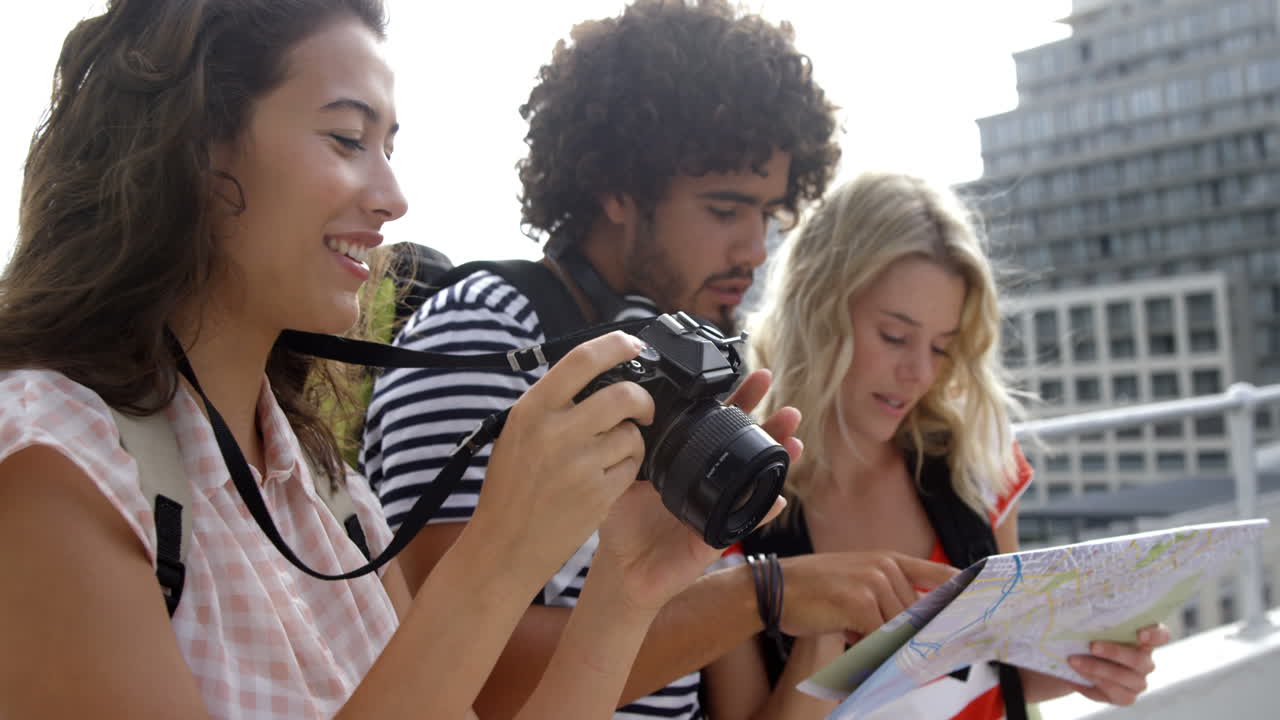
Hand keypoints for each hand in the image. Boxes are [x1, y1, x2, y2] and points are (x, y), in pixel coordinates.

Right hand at [471, 332, 654, 582]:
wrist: (505, 544)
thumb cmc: (511, 487)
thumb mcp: (519, 432)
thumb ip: (554, 403)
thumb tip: (599, 374)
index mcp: (533, 409)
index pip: (583, 360)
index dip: (616, 345)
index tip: (634, 345)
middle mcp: (556, 431)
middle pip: (624, 395)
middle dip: (642, 400)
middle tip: (642, 409)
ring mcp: (579, 464)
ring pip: (632, 434)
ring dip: (631, 441)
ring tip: (609, 455)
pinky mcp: (598, 494)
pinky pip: (632, 467)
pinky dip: (627, 469)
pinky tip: (606, 478)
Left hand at [591, 368, 801, 613]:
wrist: (621, 569)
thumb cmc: (624, 523)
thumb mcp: (623, 476)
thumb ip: (629, 448)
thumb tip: (630, 412)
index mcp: (689, 460)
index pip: (720, 422)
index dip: (740, 399)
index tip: (758, 377)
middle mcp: (710, 480)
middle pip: (748, 445)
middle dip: (771, 424)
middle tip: (788, 407)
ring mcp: (719, 507)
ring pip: (756, 479)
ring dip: (778, 460)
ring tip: (794, 441)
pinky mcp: (718, 536)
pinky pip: (746, 522)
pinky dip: (764, 511)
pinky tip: (779, 498)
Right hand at [778, 551, 957, 638]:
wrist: (772, 588)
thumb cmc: (813, 593)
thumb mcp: (855, 584)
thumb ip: (886, 600)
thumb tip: (915, 633)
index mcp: (888, 560)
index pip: (941, 575)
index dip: (965, 592)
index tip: (984, 608)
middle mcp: (886, 566)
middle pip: (919, 616)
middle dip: (909, 640)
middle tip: (894, 651)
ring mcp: (874, 582)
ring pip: (899, 630)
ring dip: (883, 647)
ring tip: (855, 640)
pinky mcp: (860, 602)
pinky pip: (880, 639)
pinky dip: (872, 652)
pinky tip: (854, 648)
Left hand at [1065, 624, 1170, 705]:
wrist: (1077, 662)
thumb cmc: (1089, 636)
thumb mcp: (1093, 625)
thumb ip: (1097, 617)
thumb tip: (1080, 603)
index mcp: (1144, 639)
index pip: (1161, 635)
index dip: (1154, 635)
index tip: (1140, 633)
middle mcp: (1145, 661)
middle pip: (1138, 659)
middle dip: (1114, 652)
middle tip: (1092, 646)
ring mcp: (1137, 681)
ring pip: (1124, 677)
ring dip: (1097, 668)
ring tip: (1074, 660)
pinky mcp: (1126, 697)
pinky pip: (1114, 692)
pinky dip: (1093, 682)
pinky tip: (1077, 675)